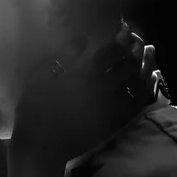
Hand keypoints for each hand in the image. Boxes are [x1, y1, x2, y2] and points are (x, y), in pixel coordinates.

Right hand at [11, 23, 152, 164]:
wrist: (41, 147)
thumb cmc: (33, 111)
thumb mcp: (37, 78)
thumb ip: (57, 55)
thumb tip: (78, 39)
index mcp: (84, 72)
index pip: (113, 49)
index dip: (121, 36)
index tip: (122, 29)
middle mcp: (104, 85)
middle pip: (129, 63)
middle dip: (134, 49)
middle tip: (133, 42)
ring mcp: (111, 105)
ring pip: (136, 81)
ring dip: (143, 66)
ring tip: (142, 58)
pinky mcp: (113, 121)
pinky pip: (135, 102)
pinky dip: (143, 89)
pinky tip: (143, 82)